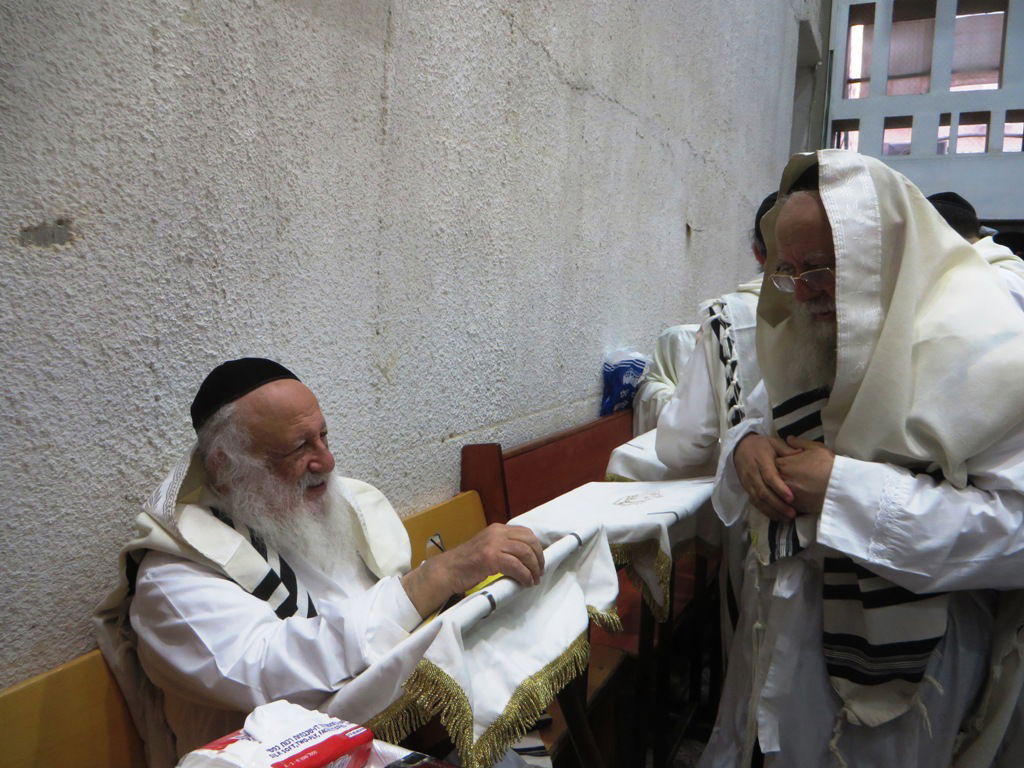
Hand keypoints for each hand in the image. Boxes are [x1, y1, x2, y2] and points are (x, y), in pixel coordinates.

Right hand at [401, 523, 544, 616]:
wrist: (447, 570)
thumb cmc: (466, 563)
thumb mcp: (487, 547)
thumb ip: (503, 547)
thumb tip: (525, 558)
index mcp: (497, 529)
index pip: (526, 533)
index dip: (536, 548)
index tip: (539, 561)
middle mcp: (497, 532)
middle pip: (529, 541)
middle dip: (538, 558)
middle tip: (539, 572)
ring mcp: (493, 544)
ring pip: (525, 553)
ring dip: (533, 568)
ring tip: (534, 579)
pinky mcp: (490, 557)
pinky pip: (516, 566)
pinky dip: (524, 576)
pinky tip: (525, 583)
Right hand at [734, 433, 800, 520]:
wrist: (739, 446)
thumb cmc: (760, 445)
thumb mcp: (774, 442)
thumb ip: (787, 450)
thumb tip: (802, 455)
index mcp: (761, 460)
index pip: (769, 477)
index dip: (779, 488)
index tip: (791, 498)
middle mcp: (752, 473)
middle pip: (763, 492)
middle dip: (777, 505)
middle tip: (792, 513)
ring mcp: (747, 482)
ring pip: (758, 500)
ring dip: (772, 511)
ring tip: (786, 518)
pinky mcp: (746, 488)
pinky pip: (754, 502)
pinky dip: (764, 511)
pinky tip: (776, 516)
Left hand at [775, 436, 835, 516]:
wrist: (840, 486)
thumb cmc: (828, 465)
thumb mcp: (816, 448)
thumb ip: (799, 443)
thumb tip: (789, 439)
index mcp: (784, 464)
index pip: (771, 463)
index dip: (777, 463)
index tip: (783, 465)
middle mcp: (781, 479)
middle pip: (771, 479)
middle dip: (776, 478)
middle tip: (786, 478)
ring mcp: (786, 494)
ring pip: (776, 492)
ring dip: (779, 491)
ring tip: (790, 490)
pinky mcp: (793, 506)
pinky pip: (784, 504)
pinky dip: (786, 502)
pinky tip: (793, 499)